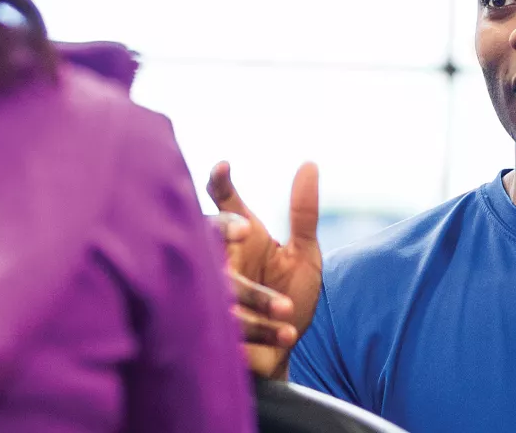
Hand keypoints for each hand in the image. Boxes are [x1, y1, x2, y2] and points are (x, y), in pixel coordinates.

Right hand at [208, 161, 321, 379]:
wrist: (283, 351)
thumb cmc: (291, 297)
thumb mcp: (305, 255)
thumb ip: (304, 213)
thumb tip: (309, 164)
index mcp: (242, 238)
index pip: (225, 205)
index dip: (219, 184)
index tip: (223, 167)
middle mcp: (221, 260)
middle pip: (206, 234)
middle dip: (221, 228)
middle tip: (246, 229)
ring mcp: (214, 293)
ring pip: (222, 284)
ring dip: (255, 296)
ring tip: (287, 309)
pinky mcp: (215, 328)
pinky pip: (232, 324)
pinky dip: (262, 329)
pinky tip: (287, 334)